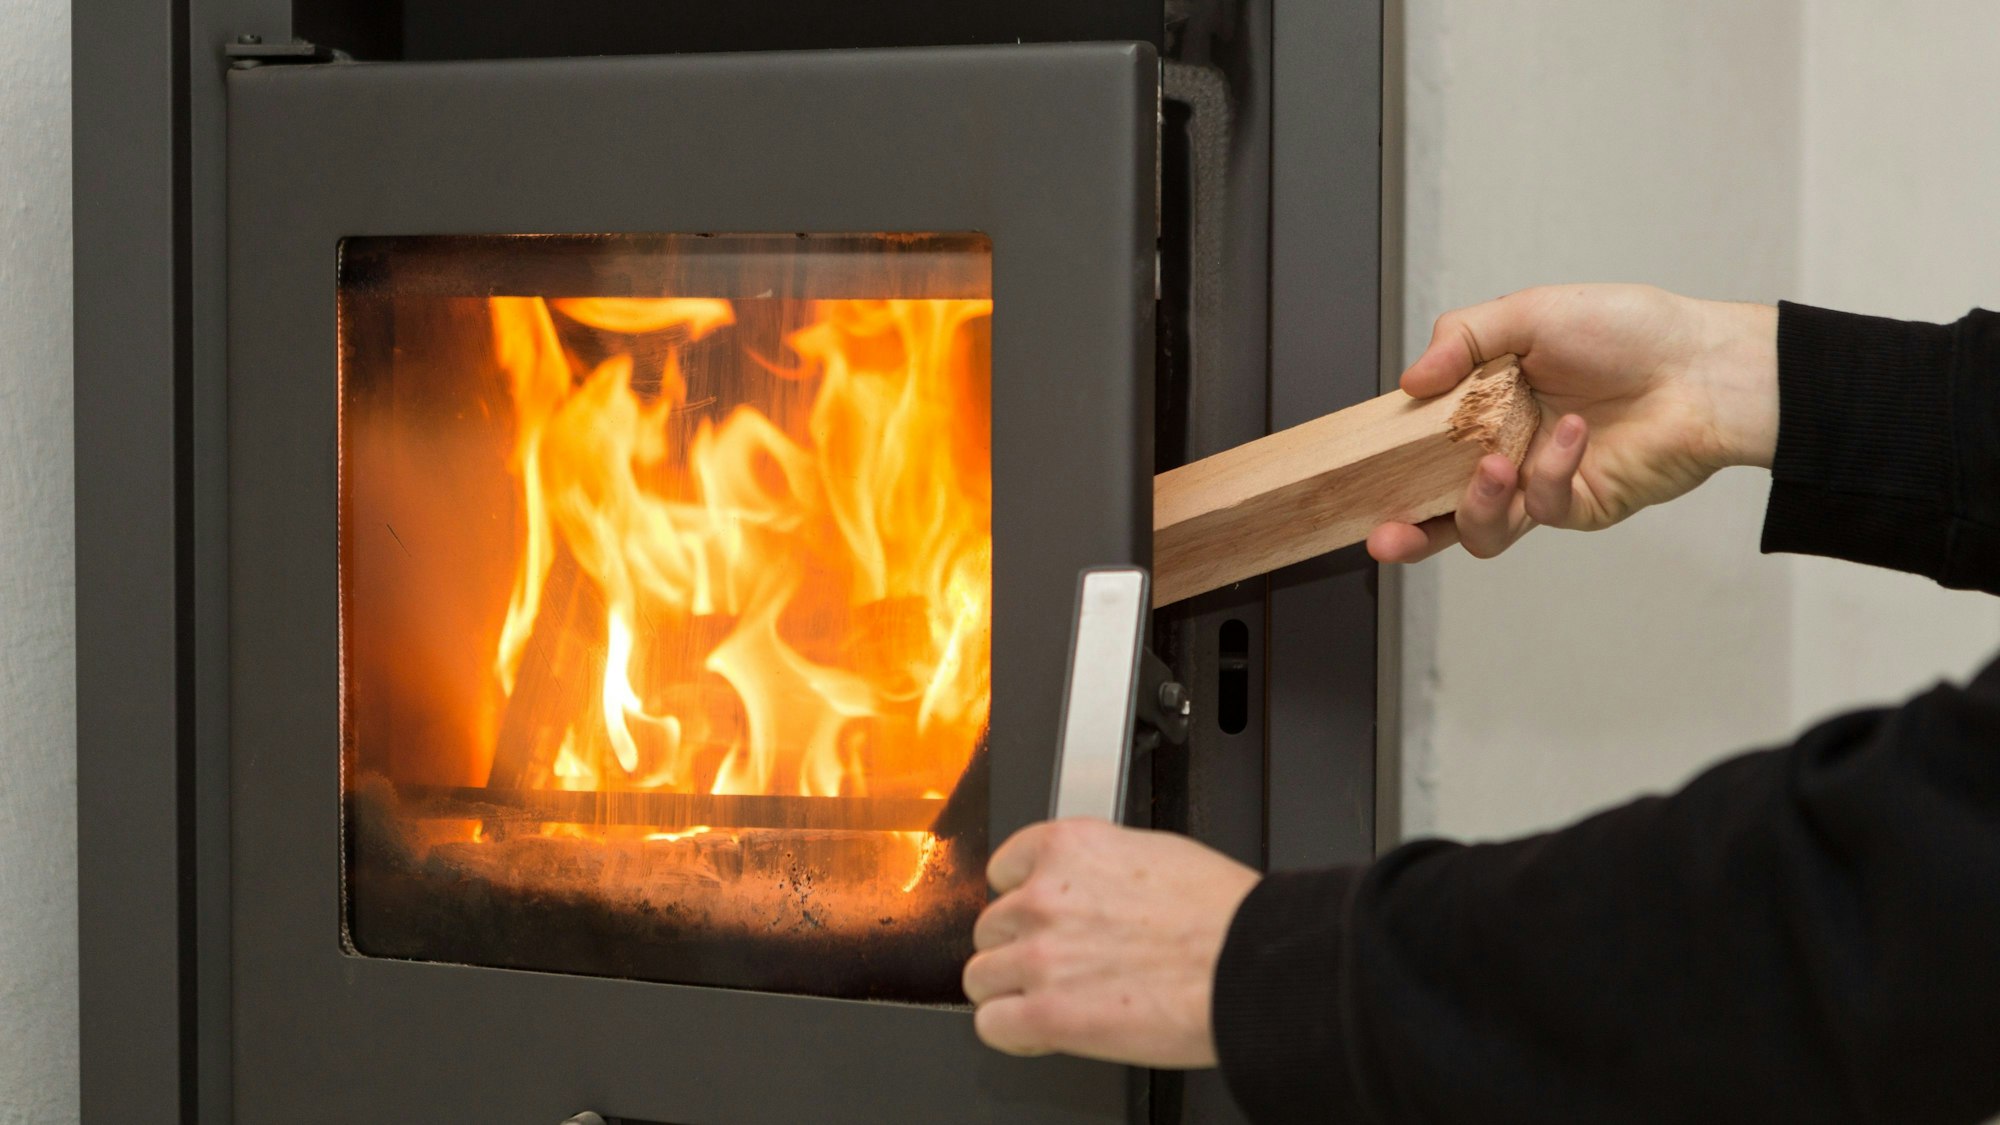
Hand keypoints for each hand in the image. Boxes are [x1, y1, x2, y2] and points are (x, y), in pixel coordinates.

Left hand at [964, 819, 1259, 1067]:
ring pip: (980, 975)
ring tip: (1051, 999)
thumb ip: (1100, 869)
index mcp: (1069, 848)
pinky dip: (1013, 1031)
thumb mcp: (1155, 853)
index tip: (1038, 917)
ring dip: (1011, 990)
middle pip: (991, 926)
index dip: (1022, 898)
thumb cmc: (1224, 915)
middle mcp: (1044, 896)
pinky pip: (992, 1024)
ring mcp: (1040, 956)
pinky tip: (1042, 1031)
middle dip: (1020, 946)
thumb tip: (1088, 888)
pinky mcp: (1047, 1014)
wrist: (1250, 966)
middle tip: (1059, 964)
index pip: (1003, 870)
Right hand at [1368, 284, 1778, 562]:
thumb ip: (1463, 339)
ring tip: (1490, 466)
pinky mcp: (1580, 507)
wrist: (1705, 367)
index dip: (1390, 465)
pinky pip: (1543, 506)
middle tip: (1383, 536)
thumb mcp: (1531, 313)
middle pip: (1440, 509)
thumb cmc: (1631, 331)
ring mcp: (1540, 484)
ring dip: (1475, 503)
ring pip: (1483, 528)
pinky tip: (1572, 432)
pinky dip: (1550, 468)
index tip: (1360, 473)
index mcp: (1486, 407)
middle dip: (1406, 532)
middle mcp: (1506, 451)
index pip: (1423, 447)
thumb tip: (1409, 380)